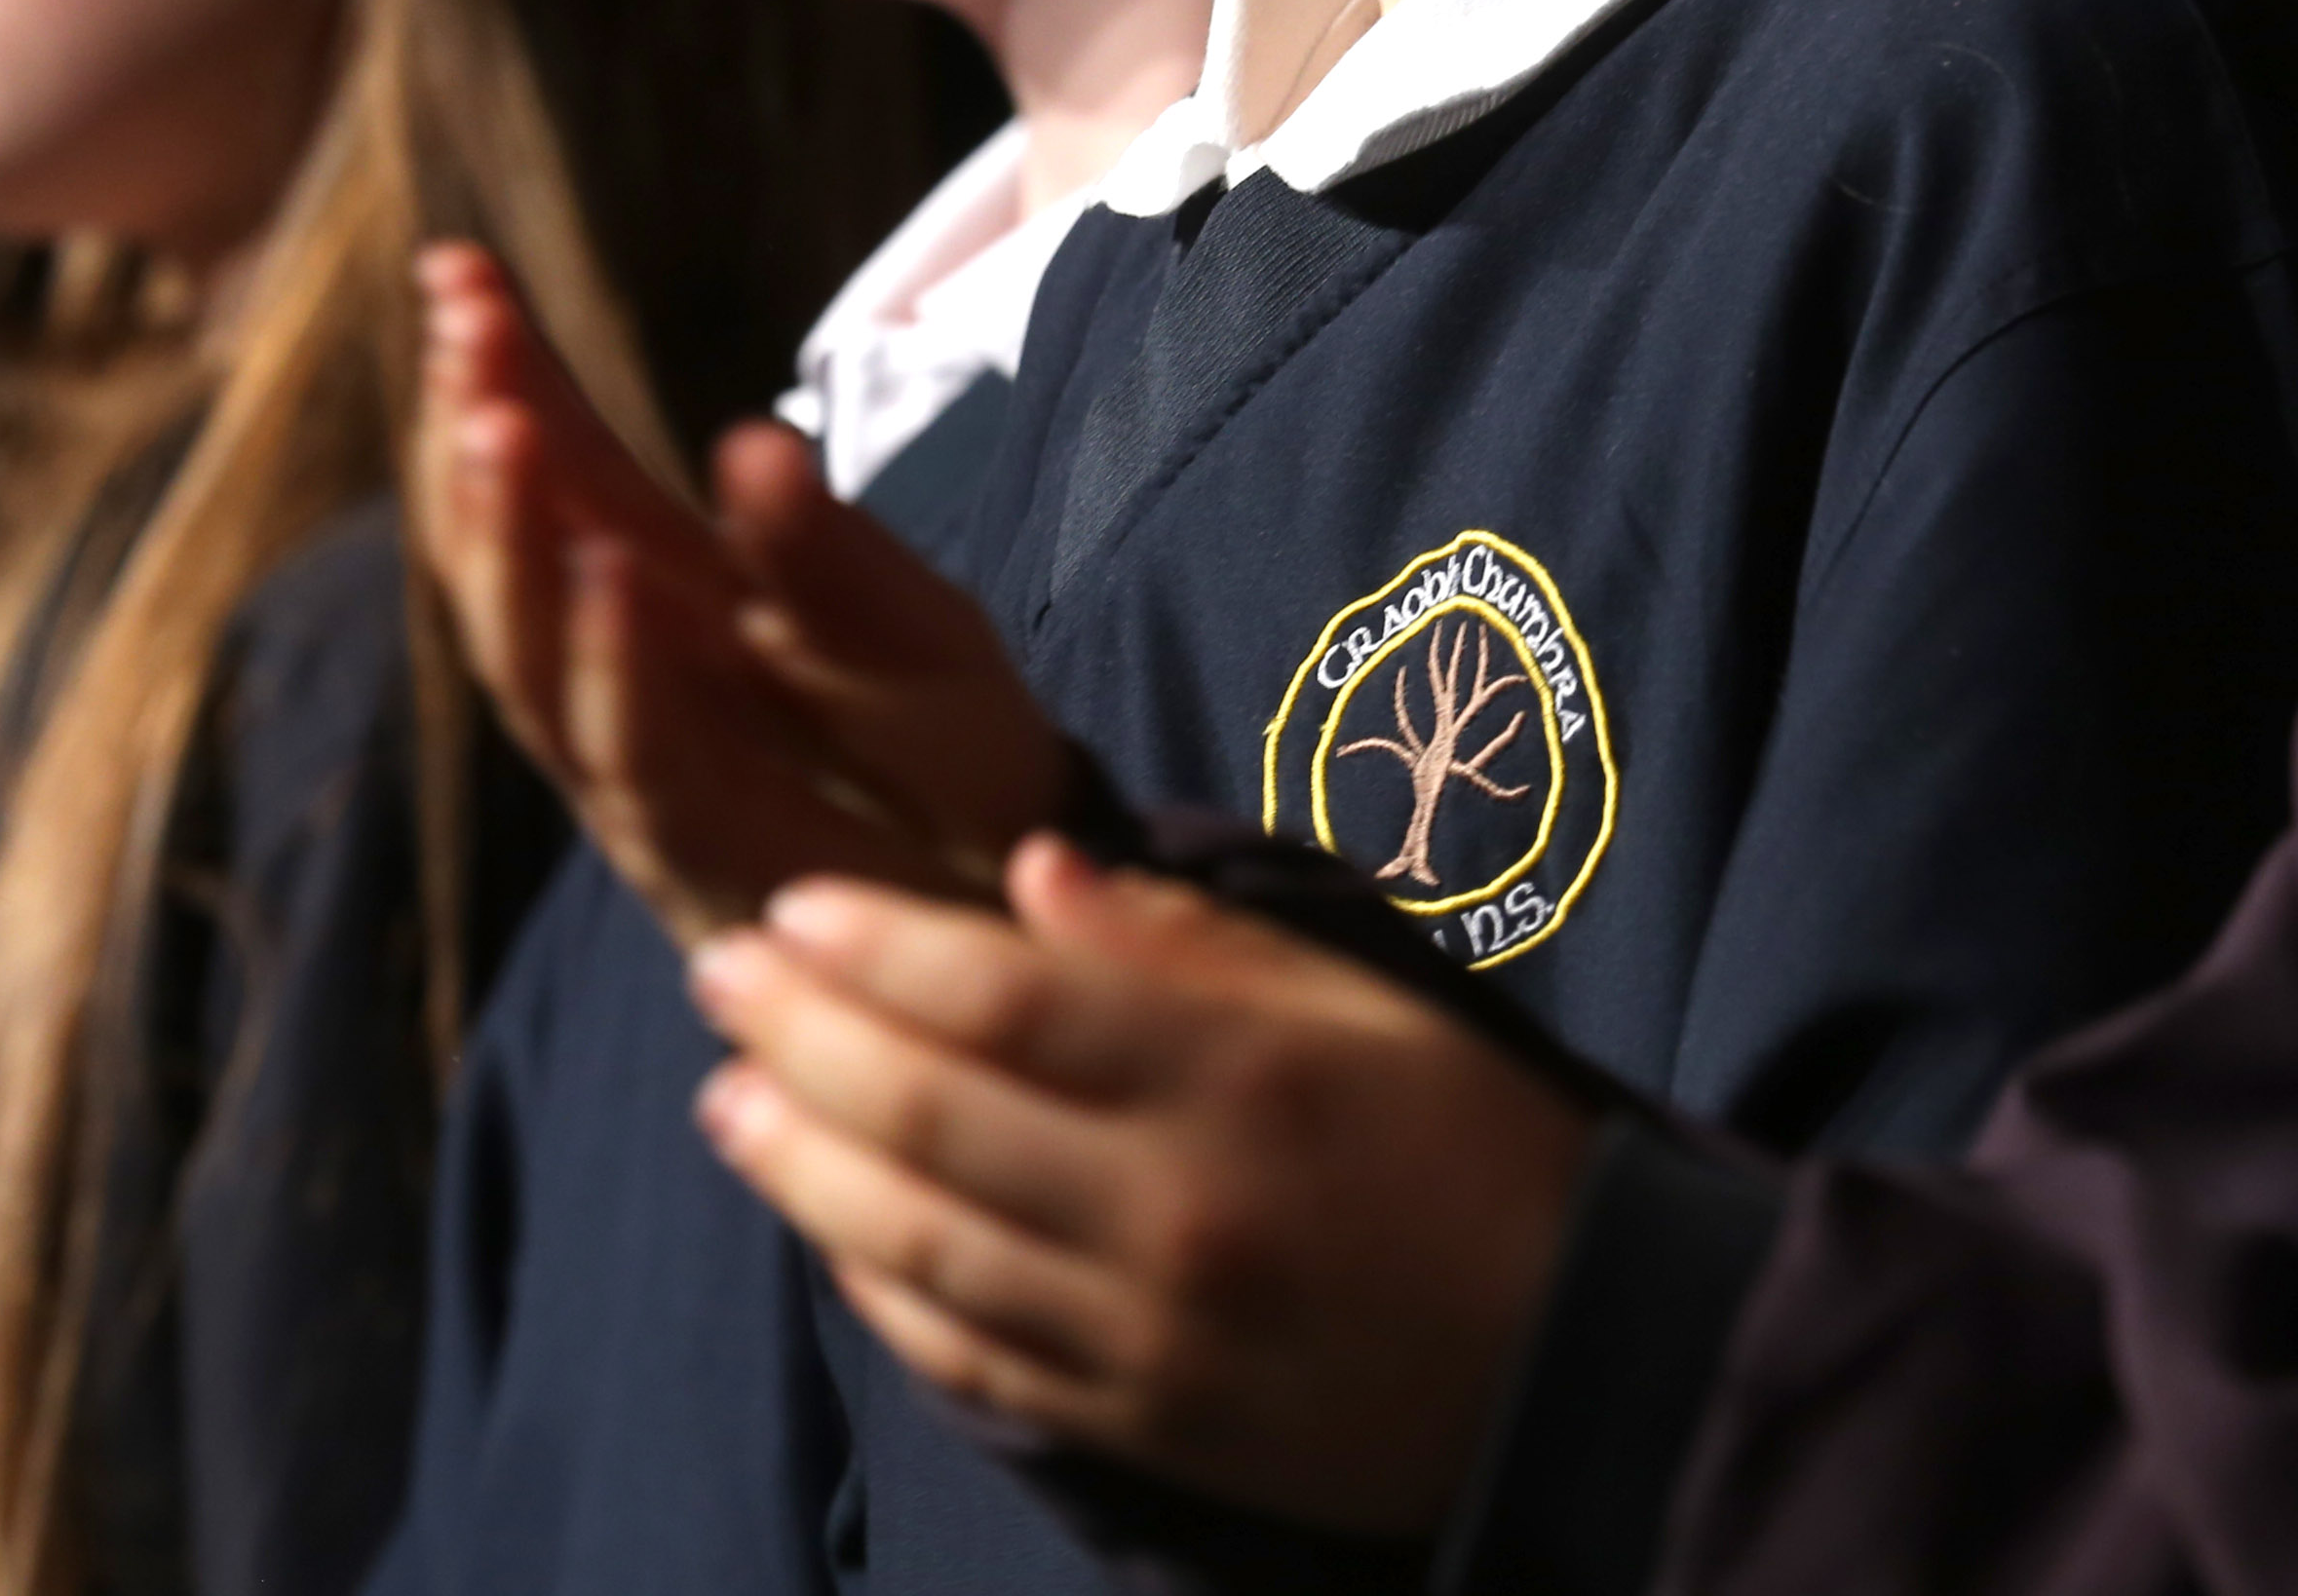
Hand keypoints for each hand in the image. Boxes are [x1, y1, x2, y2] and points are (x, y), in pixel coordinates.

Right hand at [415, 245, 1073, 939]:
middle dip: (478, 441)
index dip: (500, 373)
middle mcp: (632, 681)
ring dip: (513, 542)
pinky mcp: (698, 850)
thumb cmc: (950, 752)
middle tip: (462, 327)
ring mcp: (647, 767)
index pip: (558, 469)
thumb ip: (824, 549)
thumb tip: (746, 441)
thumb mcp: (907, 623)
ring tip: (501, 424)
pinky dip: (616, 667)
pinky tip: (609, 570)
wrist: (1019, 904)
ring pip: (535, 659)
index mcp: (670, 601)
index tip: (457, 263)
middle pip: (514, 556)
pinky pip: (635, 755)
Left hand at [688, 836, 1593, 1535]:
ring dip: (801, 1164)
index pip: (1001, 999)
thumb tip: (1025, 870)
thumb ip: (1191, 941)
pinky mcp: (1138, 1426)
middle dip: (801, 1036)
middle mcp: (1176, 1212)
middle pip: (931, 1115)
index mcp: (1238, 1081)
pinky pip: (967, 1355)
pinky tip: (829, 1227)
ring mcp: (1146, 1336)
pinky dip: (878, 1289)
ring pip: (919, 1245)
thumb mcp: (1364, 1002)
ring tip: (730, 1096)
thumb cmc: (1474, 1145)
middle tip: (719, 970)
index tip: (789, 900)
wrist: (1577, 1359)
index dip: (873, 948)